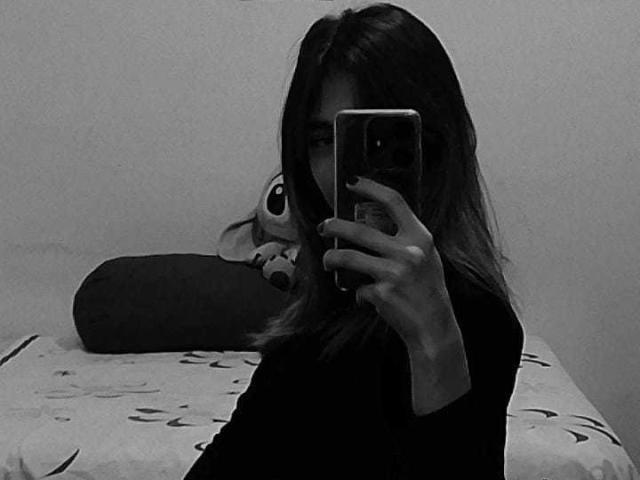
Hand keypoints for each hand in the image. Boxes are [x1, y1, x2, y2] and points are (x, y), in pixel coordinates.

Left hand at [318, 175, 462, 356]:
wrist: (434, 326)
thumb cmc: (429, 291)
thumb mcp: (426, 257)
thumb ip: (405, 240)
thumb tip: (372, 224)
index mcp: (421, 237)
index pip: (394, 201)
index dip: (370, 187)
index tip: (352, 182)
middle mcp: (408, 252)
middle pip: (359, 230)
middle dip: (334, 226)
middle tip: (325, 226)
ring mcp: (393, 273)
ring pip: (348, 257)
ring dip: (331, 258)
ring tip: (327, 260)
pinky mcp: (381, 293)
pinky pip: (357, 287)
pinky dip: (357, 291)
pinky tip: (364, 296)